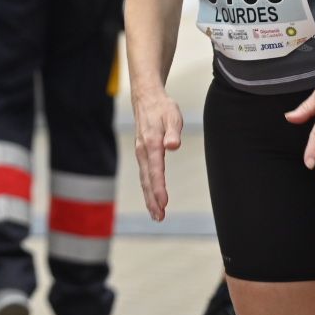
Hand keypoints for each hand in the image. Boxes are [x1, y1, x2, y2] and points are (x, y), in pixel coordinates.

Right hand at [131, 86, 182, 220]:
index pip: (155, 170)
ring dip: (149, 198)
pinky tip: (153, 200)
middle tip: (159, 217)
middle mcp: (143, 150)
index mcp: (151, 143)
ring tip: (157, 215)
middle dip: (152, 199)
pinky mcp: (142, 154)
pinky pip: (144, 175)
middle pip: (147, 179)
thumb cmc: (162, 107)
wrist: (146, 97)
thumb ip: (173, 132)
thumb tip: (173, 146)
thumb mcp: (172, 116)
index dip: (159, 188)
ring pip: (144, 179)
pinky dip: (148, 189)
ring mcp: (141, 153)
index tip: (164, 203)